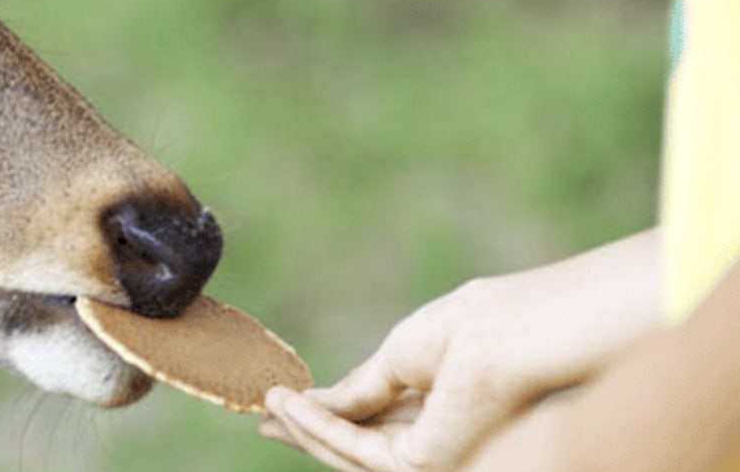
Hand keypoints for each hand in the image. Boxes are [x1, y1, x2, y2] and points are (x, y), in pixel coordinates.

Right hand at [259, 231, 660, 471]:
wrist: (520, 333)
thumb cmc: (481, 328)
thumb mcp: (404, 355)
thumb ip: (366, 387)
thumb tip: (320, 402)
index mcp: (443, 413)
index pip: (378, 424)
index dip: (329, 415)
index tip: (284, 400)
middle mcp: (440, 444)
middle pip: (359, 446)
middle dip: (310, 433)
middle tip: (265, 417)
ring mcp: (436, 459)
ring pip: (352, 453)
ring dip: (306, 430)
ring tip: (268, 405)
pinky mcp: (428, 463)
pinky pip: (358, 450)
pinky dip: (320, 428)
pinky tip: (291, 404)